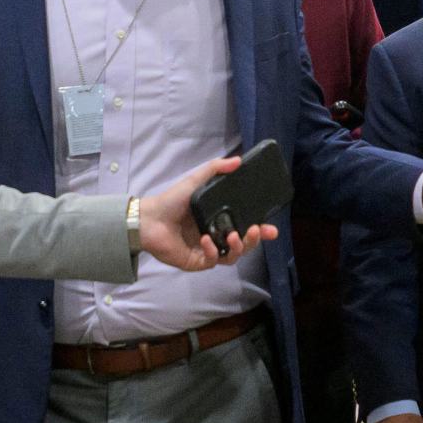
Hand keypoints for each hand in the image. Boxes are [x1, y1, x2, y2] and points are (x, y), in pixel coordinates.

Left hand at [138, 156, 279, 270]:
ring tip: (234, 236)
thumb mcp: (196, 180)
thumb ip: (215, 169)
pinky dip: (213, 251)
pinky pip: (213, 261)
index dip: (261, 230)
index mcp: (219, 220)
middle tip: (257, 230)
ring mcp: (207, 251)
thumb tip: (238, 160)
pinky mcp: (196, 261)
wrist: (150, 218)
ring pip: (232, 256)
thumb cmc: (172, 200)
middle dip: (255, 240)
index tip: (272, 228)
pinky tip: (206, 240)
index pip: (246, 227)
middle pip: (244, 245)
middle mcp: (216, 237)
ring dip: (238, 247)